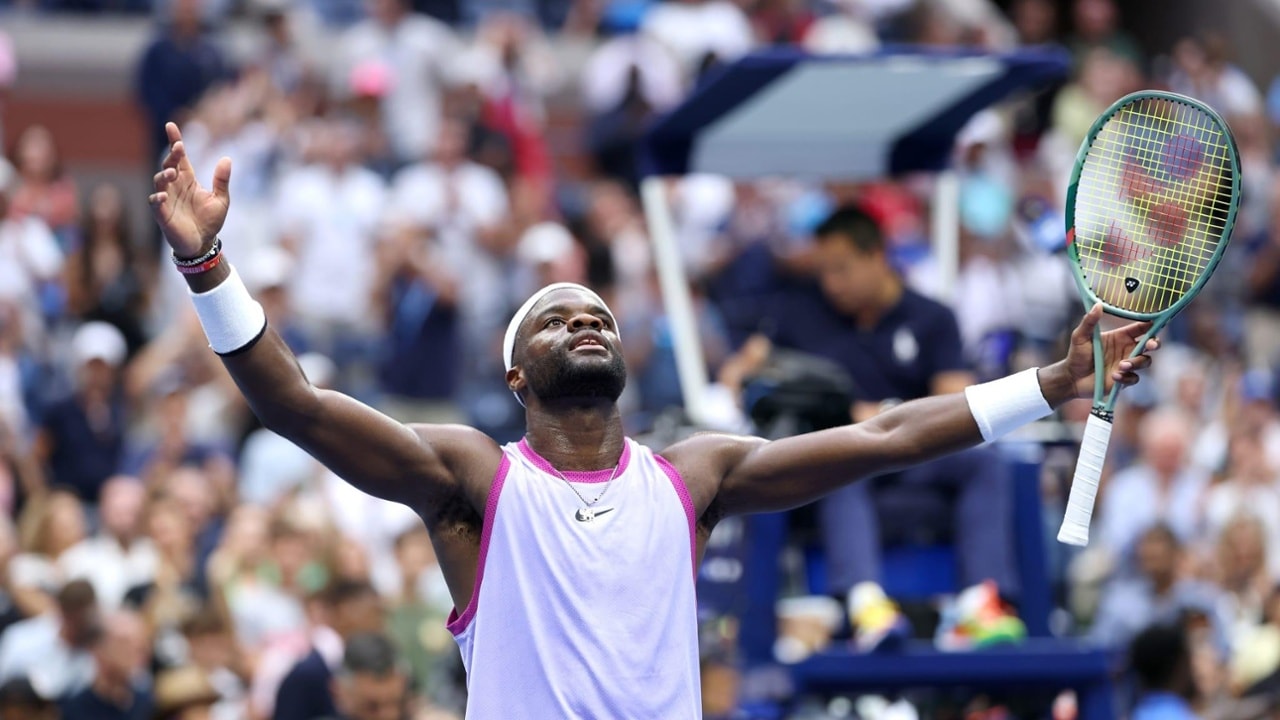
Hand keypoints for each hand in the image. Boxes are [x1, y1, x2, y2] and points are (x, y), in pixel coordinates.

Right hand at [149, 122, 231, 258]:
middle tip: (178, 147)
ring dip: (164, 174)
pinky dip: (158, 198)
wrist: (204, 244)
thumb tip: (227, 158)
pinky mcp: (163, 214)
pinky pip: (155, 203)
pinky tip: (163, 195)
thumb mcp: (221, 199)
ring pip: (159, 181)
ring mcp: (167, 199)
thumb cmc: (210, 221)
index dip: (175, 141)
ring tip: (172, 171)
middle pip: (169, 165)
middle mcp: (175, 186)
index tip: (171, 126)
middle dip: (172, 155)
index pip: (180, 157)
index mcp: (188, 180)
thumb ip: (222, 180)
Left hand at [1048, 303, 1158, 402]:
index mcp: (1121, 336)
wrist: (1072, 377)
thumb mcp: (1080, 336)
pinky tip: (1114, 376)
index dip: (1151, 324)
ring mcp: (1127, 364)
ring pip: (1145, 361)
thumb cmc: (1076, 354)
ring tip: (1121, 365)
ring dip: (1136, 362)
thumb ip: (1089, 321)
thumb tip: (1098, 304)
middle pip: (1151, 344)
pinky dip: (1127, 377)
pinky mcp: (1124, 379)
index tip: (1155, 322)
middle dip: (1154, 344)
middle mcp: (1127, 349)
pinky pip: (1134, 378)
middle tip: (1150, 345)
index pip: (1142, 328)